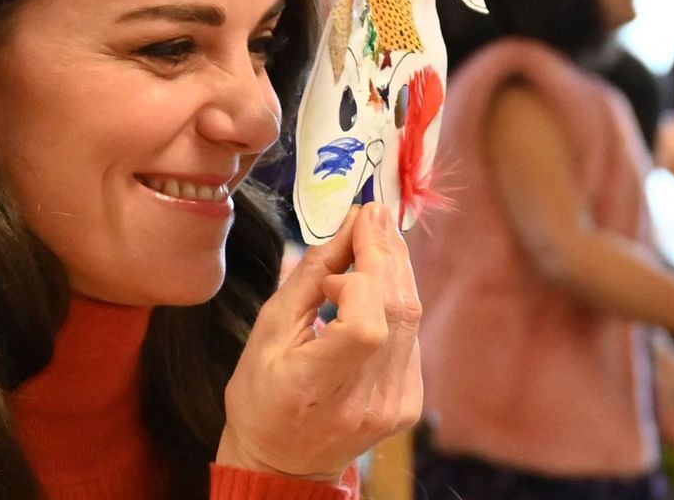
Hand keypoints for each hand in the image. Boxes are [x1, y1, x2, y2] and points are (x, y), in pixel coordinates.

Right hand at [216, 203, 422, 482]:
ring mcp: (393, 405)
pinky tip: (378, 282)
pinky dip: (397, 301)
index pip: (365, 327)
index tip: (344, 242)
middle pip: (397, 311)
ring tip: (378, 233)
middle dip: (387, 252)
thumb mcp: (266, 333)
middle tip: (374, 213)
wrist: (283, 461)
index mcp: (315, 388)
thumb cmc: (262, 395)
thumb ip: (308, 278)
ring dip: (396, 269)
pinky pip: (411, 335)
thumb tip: (346, 228)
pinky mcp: (408, 403)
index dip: (362, 276)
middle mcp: (363, 400)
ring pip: (411, 318)